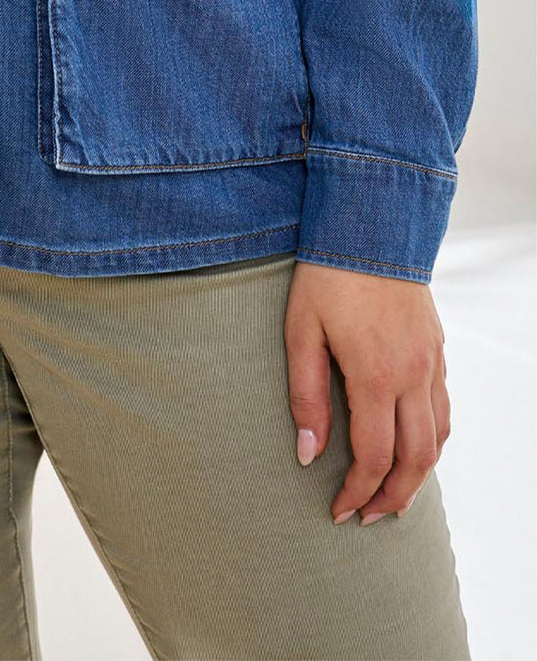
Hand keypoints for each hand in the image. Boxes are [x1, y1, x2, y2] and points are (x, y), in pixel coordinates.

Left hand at [284, 260, 450, 524]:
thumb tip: (307, 455)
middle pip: (416, 460)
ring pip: (438, 438)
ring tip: (393, 495)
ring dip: (418, 475)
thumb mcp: (301, 332)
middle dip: (393, 498)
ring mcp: (430, 362)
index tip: (338, 512)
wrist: (371, 225)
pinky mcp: (437, 348)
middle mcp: (412, 376)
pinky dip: (432, 439)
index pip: (373, 457)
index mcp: (376, 376)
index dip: (357, 492)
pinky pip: (443, 408)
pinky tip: (414, 445)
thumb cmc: (326, 276)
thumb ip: (305, 396)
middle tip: (368, 519)